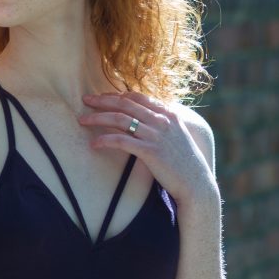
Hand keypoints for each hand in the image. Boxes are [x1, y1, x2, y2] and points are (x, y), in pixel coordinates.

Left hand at [78, 92, 217, 209]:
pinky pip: (121, 141)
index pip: (137, 97)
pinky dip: (105, 140)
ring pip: (120, 119)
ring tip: (82, 121)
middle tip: (85, 100)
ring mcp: (156, 135)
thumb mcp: (177, 137)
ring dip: (98, 118)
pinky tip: (94, 143)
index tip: (101, 97)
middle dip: (102, 100)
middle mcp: (162, 121)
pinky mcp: (150, 151)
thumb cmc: (186, 163)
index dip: (116, 95)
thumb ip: (163, 125)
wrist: (196, 184)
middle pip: (125, 104)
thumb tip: (144, 122)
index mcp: (169, 114)